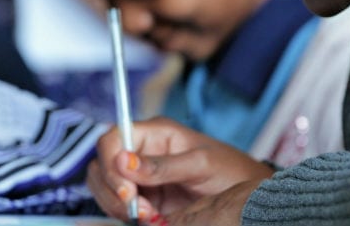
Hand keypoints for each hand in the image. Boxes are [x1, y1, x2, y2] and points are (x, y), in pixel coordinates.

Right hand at [87, 117, 272, 222]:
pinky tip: (148, 218)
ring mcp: (139, 176)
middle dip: (113, 188)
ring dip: (117, 204)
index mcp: (153, 132)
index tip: (126, 188)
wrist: (248, 198)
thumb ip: (162, 165)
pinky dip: (124, 213)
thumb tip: (123, 161)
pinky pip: (116, 204)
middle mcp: (141, 151)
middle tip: (138, 207)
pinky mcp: (142, 198)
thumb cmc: (229, 170)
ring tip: (147, 215)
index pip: (112, 137)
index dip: (111, 161)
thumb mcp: (200, 164)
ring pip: (103, 185)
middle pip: (102, 163)